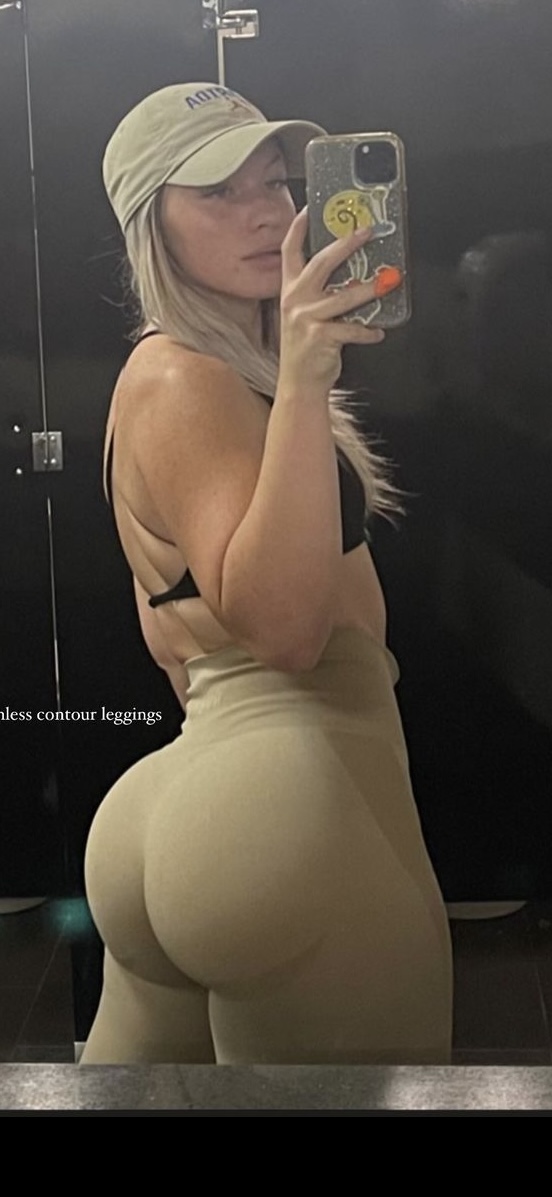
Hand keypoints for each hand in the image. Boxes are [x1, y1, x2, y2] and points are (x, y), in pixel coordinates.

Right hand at [278, 207, 400, 392]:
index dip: (299, 227)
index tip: (311, 207)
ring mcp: (307, 318)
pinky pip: (352, 329)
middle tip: (367, 231)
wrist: (299, 384)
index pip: (290, 251)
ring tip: (390, 280)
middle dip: (345, 244)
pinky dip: (368, 330)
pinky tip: (378, 331)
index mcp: (290, 290)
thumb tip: (354, 275)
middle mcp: (295, 300)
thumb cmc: (306, 348)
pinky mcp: (320, 337)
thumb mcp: (304, 315)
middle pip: (321, 262)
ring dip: (370, 288)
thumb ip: (320, 293)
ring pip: (344, 296)